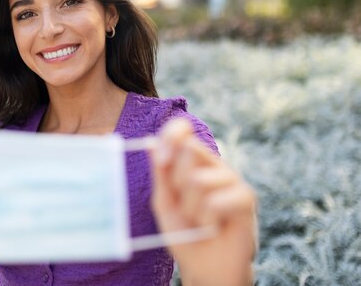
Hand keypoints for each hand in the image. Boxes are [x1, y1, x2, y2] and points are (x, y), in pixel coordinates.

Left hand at [150, 119, 256, 285]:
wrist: (204, 266)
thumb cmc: (184, 232)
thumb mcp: (164, 202)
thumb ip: (159, 173)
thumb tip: (150, 143)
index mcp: (190, 161)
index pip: (182, 130)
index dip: (171, 136)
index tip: (160, 160)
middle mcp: (212, 164)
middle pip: (190, 148)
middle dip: (176, 182)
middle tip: (182, 205)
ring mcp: (231, 179)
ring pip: (199, 179)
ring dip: (191, 208)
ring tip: (199, 221)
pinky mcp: (246, 197)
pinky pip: (216, 200)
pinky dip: (207, 219)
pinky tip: (215, 227)